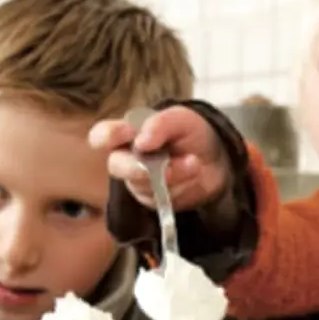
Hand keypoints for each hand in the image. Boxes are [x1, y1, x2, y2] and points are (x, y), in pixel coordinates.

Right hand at [89, 106, 228, 211]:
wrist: (216, 161)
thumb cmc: (190, 134)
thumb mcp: (180, 119)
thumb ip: (160, 124)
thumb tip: (141, 142)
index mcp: (126, 133)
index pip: (102, 136)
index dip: (107, 136)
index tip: (128, 134)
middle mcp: (126, 158)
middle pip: (116, 166)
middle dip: (140, 167)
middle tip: (165, 166)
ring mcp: (138, 182)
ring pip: (144, 184)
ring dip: (173, 174)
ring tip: (194, 163)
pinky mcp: (152, 200)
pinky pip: (161, 199)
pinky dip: (180, 187)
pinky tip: (192, 176)